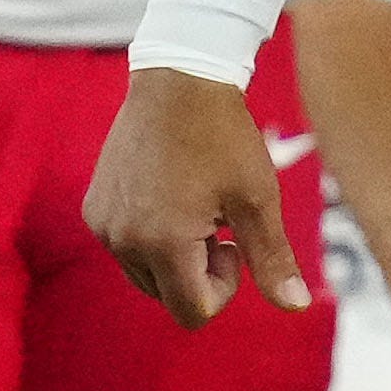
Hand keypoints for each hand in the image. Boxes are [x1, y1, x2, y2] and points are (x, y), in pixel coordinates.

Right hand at [86, 68, 309, 319]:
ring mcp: (103, 224)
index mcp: (163, 243)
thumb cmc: (224, 137)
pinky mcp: (93, 207)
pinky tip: (169, 194)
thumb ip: (272, 259)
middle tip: (215, 221)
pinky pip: (125, 247)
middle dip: (199, 273)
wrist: (178, 78)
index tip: (233, 242)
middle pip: (169, 297)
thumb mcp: (258, 200)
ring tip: (193, 207)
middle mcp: (123, 240)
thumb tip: (296, 307)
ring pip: (146, 275)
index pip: (194, 311)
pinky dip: (150, 238)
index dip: (224, 287)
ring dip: (175, 257)